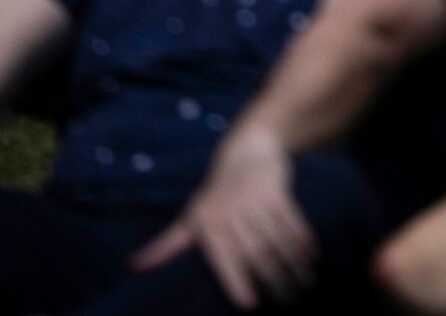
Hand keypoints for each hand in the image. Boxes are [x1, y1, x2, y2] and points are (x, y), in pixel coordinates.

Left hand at [131, 125, 314, 307]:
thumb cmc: (216, 190)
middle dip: (273, 279)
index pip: (224, 259)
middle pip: (255, 253)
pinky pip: (292, 219)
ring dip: (292, 263)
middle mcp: (231, 212)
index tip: (249, 305)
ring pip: (276, 239)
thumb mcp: (192, 214)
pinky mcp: (276, 189)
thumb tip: (134, 266)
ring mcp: (254, 199)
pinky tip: (311, 255)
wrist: (247, 147)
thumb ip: (168, 243)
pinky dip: (303, 238)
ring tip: (304, 282)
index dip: (237, 281)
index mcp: (208, 223)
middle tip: (286, 300)